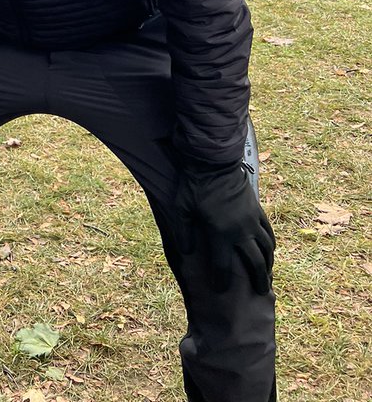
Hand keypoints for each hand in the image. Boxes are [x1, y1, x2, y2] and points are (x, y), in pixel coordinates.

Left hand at [171, 162, 274, 294]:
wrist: (213, 160)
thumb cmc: (195, 184)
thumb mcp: (182, 208)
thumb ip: (184, 232)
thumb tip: (186, 252)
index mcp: (220, 233)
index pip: (223, 266)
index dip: (222, 281)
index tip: (222, 291)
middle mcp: (240, 230)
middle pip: (255, 261)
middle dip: (259, 279)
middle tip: (261, 292)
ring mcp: (251, 219)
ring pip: (266, 248)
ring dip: (269, 263)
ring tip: (268, 274)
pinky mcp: (256, 208)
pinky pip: (268, 230)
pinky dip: (271, 243)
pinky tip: (270, 249)